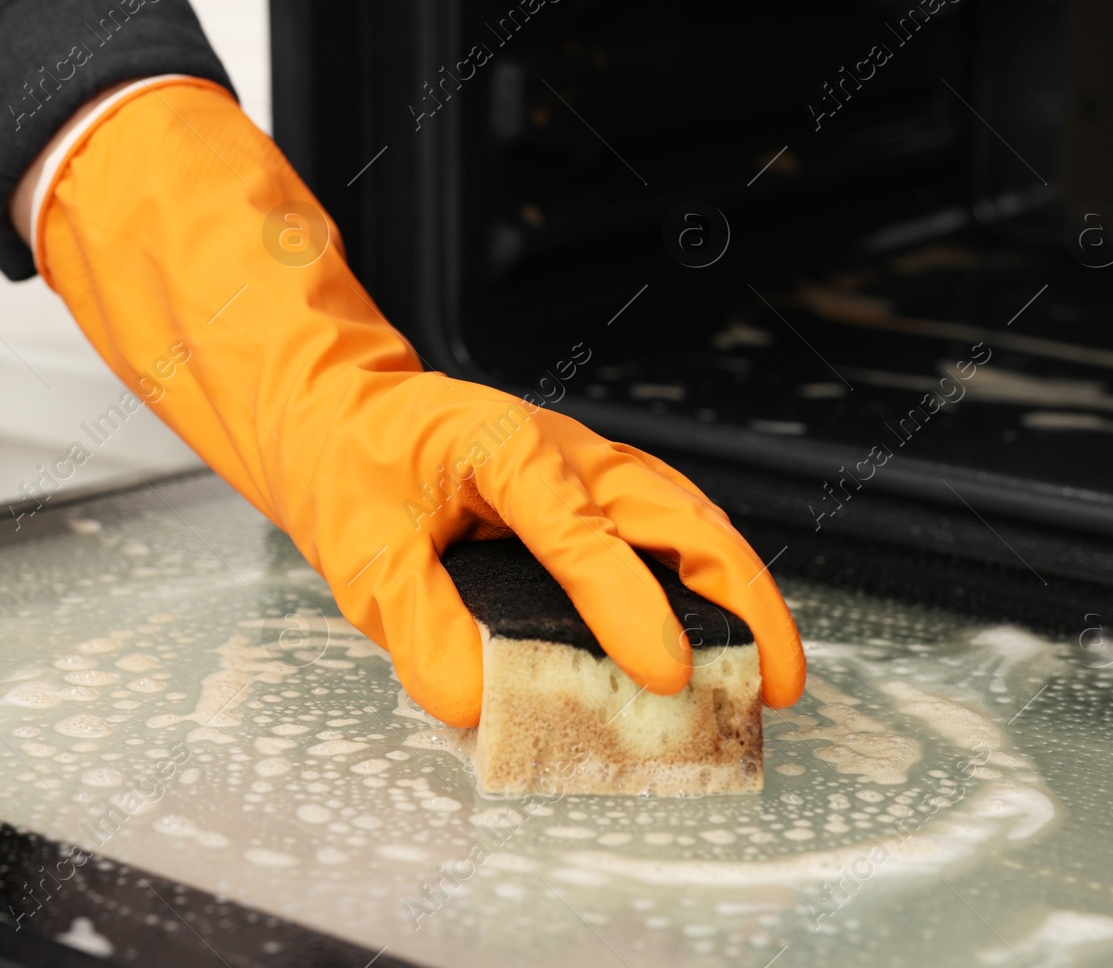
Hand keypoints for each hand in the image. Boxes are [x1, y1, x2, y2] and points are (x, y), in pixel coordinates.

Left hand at [24, 78, 805, 725]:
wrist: (335, 410)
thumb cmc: (350, 463)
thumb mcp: (358, 552)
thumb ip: (417, 627)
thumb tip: (478, 702)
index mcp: (506, 451)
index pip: (583, 534)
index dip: (630, 608)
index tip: (666, 676)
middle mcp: (564, 451)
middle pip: (679, 518)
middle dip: (742, 600)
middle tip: (777, 680)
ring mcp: (584, 465)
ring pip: (688, 522)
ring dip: (739, 590)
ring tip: (773, 666)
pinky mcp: (586, 488)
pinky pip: (665, 528)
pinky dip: (706, 577)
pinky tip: (721, 626)